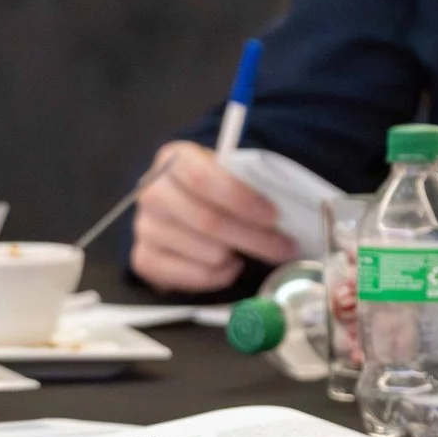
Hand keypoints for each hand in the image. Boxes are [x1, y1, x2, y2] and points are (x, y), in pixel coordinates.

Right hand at [129, 141, 300, 290]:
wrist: (182, 205)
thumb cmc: (218, 187)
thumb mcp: (232, 172)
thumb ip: (251, 180)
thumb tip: (292, 203)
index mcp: (174, 159)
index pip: (204, 179)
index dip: (241, 199)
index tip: (274, 215)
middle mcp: (152, 192)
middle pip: (208, 222)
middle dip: (255, 238)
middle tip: (285, 247)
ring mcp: (145, 227)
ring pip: (205, 252)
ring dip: (239, 256)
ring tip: (252, 251)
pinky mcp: (145, 259)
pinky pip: (192, 277)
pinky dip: (220, 276)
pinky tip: (230, 264)